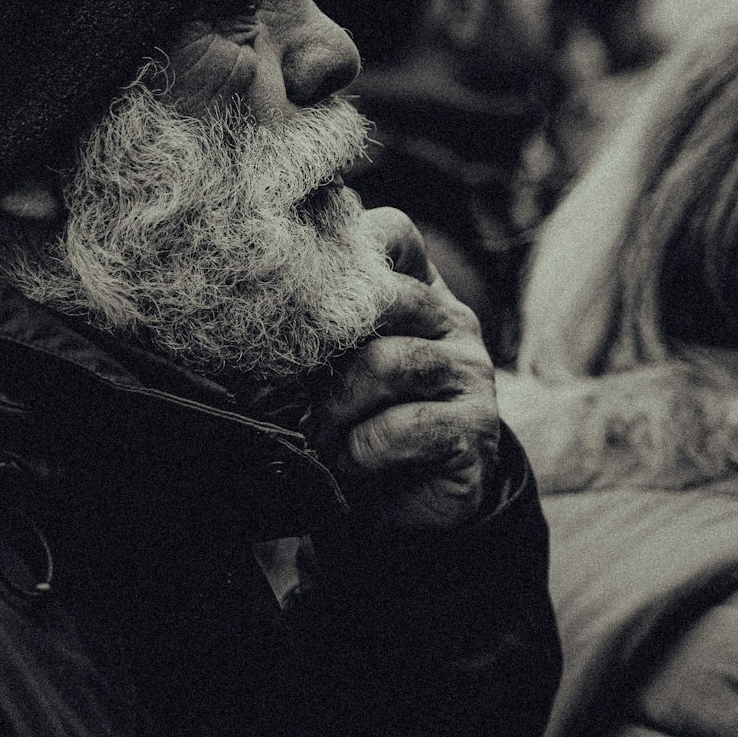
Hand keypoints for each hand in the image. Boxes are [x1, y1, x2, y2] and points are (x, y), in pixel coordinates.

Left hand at [304, 207, 499, 528]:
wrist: (412, 503)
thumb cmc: (363, 420)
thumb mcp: (337, 365)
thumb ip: (319, 327)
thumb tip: (261, 293)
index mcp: (418, 292)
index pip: (393, 232)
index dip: (348, 246)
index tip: (301, 286)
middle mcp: (452, 321)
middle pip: (384, 298)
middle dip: (325, 345)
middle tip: (298, 384)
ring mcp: (470, 372)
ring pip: (387, 362)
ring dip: (338, 405)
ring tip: (321, 432)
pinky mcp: (476, 428)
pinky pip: (404, 426)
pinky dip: (363, 448)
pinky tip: (351, 460)